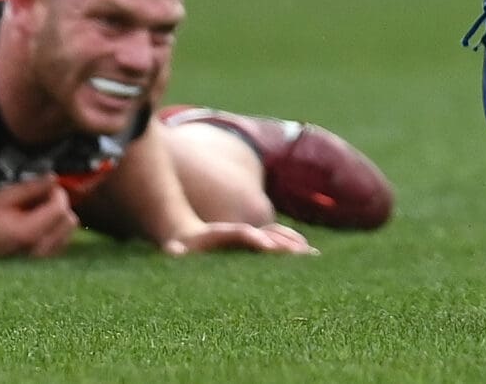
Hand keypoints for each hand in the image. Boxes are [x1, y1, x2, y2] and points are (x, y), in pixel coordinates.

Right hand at [0, 178, 78, 258]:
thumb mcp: (3, 197)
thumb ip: (31, 188)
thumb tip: (54, 178)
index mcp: (28, 233)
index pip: (60, 209)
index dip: (57, 193)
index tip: (45, 187)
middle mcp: (39, 249)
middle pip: (69, 220)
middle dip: (60, 204)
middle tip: (41, 198)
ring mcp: (41, 258)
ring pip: (69, 231)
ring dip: (59, 216)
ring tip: (39, 211)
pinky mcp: (41, 261)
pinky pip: (63, 241)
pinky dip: (57, 228)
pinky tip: (41, 223)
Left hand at [162, 220, 317, 256]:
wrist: (190, 231)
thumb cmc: (181, 247)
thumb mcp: (176, 249)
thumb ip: (176, 251)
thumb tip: (173, 252)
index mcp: (222, 234)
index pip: (240, 233)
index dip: (252, 237)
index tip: (264, 244)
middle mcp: (241, 232)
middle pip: (265, 233)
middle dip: (282, 242)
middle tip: (302, 252)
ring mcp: (250, 235)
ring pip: (276, 236)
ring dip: (292, 244)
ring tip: (312, 254)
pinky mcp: (256, 241)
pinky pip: (278, 240)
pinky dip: (292, 246)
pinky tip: (309, 254)